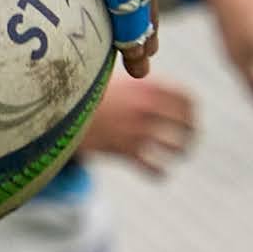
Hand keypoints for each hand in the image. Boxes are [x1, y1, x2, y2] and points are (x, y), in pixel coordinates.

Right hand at [84, 72, 198, 173]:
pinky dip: (159, 173)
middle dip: (191, 134)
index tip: (190, 118)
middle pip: (186, 124)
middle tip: (189, 140)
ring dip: (181, 153)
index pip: (187, 100)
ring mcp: (136, 130)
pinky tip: (160, 173)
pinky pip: (153, 167)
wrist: (60, 105)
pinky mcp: (123, 150)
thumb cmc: (88, 91)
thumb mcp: (117, 78)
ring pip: (175, 147)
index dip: (192, 111)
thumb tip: (158, 89)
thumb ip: (140, 84)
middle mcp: (146, 107)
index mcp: (148, 87)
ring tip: (179, 155)